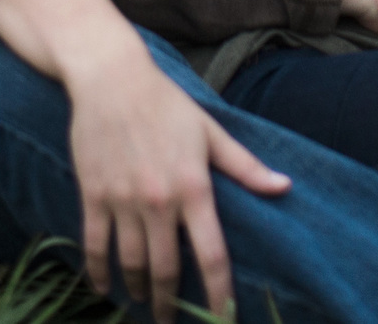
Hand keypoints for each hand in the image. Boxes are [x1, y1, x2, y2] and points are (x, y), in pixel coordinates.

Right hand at [0, 0, 289, 321]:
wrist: (111, 79)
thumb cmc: (166, 103)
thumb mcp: (210, 132)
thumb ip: (245, 166)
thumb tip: (284, 187)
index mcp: (194, 187)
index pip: (211, 254)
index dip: (219, 292)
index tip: (224, 316)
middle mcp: (159, 200)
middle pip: (167, 270)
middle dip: (172, 305)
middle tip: (173, 321)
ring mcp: (123, 200)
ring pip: (131, 263)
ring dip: (138, 292)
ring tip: (144, 305)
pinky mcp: (93, 195)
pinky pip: (95, 245)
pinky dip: (98, 272)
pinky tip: (103, 287)